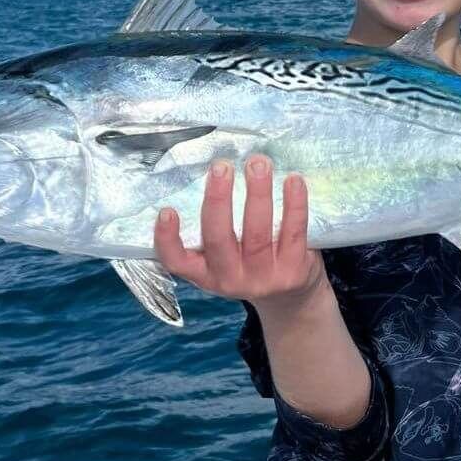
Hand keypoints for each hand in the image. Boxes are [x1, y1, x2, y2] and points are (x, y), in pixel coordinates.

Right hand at [153, 155, 329, 311]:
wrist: (291, 298)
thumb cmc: (250, 263)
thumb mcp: (224, 258)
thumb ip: (215, 229)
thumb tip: (211, 172)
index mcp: (206, 274)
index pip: (177, 262)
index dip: (167, 239)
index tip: (166, 210)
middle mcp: (230, 279)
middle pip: (219, 239)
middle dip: (218, 199)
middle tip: (221, 166)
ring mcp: (263, 277)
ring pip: (257, 232)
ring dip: (257, 193)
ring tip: (258, 163)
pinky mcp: (293, 271)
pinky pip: (293, 232)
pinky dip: (294, 203)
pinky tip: (293, 180)